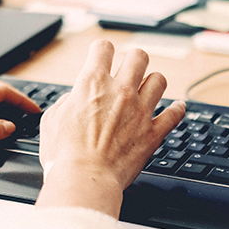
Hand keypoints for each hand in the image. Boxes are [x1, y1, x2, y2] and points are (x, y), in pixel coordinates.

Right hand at [35, 40, 185, 217]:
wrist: (84, 179)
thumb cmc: (64, 155)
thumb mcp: (52, 120)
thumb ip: (67, 102)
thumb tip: (75, 99)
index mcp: (92, 84)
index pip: (103, 48)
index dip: (102, 50)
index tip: (102, 56)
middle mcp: (119, 91)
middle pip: (138, 57)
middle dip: (133, 60)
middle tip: (129, 70)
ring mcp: (140, 111)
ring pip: (159, 80)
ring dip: (153, 83)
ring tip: (148, 90)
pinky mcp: (153, 133)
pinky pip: (174, 114)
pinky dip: (176, 110)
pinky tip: (176, 108)